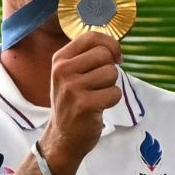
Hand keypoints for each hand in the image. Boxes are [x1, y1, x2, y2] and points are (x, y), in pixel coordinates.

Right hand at [39, 32, 122, 174]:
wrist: (63, 137)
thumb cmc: (72, 102)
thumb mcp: (70, 75)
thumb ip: (87, 57)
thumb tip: (114, 47)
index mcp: (60, 59)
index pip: (91, 37)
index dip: (110, 44)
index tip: (115, 57)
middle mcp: (63, 71)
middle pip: (104, 54)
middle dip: (110, 68)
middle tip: (101, 84)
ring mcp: (72, 88)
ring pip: (111, 73)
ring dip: (111, 86)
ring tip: (97, 96)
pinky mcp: (84, 105)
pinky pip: (114, 93)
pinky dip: (112, 100)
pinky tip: (99, 107)